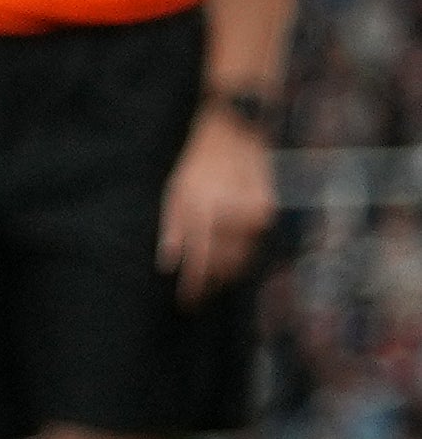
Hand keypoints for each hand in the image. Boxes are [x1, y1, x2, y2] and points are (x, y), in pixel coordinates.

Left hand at [162, 107, 276, 297]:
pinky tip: (232, 262)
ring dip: (227, 274)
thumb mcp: (175, 193)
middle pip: (224, 266)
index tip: (187, 302)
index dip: (194, 286)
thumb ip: (173, 228)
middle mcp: (231, 216)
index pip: (200, 260)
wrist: (235, 136)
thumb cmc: (198, 166)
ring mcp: (253, 215)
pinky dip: (242, 255)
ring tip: (213, 284)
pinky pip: (254, 244)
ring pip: (242, 259)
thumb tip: (169, 264)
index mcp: (203, 211)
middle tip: (200, 297)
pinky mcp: (268, 212)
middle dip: (211, 284)